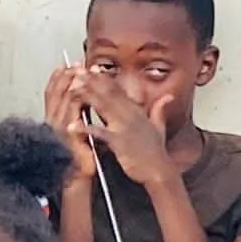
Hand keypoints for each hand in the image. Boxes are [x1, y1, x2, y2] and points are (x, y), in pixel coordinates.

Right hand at [43, 65, 95, 181]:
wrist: (78, 175)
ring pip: (60, 97)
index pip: (52, 94)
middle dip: (65, 75)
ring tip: (78, 70)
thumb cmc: (81, 155)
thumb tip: (84, 97)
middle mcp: (51, 122)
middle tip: (75, 63)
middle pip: (54, 92)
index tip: (67, 65)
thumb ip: (78, 115)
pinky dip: (75, 95)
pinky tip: (82, 87)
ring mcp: (56, 127)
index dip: (58, 78)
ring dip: (70, 82)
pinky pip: (69, 109)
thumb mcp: (79, 130)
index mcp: (54, 121)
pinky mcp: (65, 133)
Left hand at [72, 72, 176, 188]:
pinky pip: (99, 133)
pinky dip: (86, 129)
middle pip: (109, 93)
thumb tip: (168, 96)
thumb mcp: (160, 127)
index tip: (91, 69)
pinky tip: (72, 126)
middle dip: (92, 81)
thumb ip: (160, 109)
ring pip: (104, 106)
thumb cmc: (156, 153)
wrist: (159, 171)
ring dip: (87, 96)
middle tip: (76, 71)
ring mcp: (125, 127)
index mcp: (136, 111)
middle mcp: (131, 115)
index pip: (118, 90)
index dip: (103, 78)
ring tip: (72, 89)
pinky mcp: (119, 142)